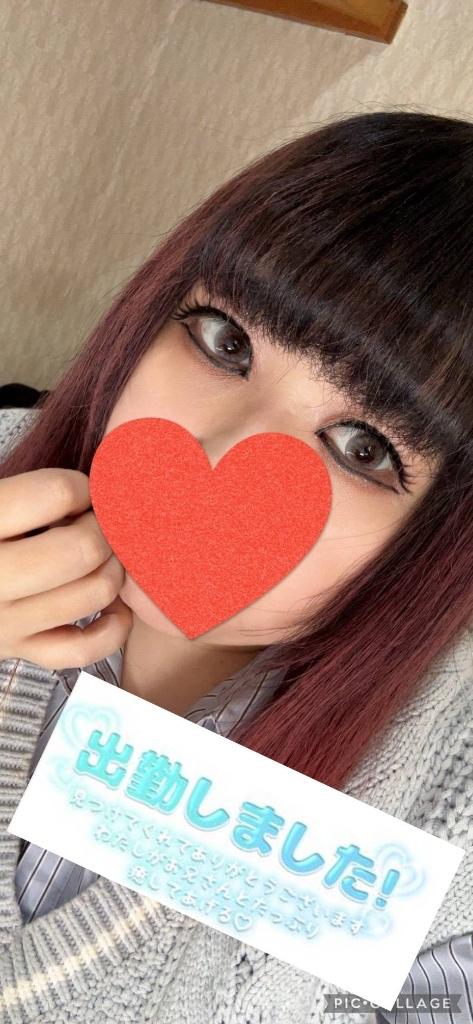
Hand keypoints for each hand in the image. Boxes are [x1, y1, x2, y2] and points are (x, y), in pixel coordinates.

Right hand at [0, 468, 131, 669]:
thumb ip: (24, 492)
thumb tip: (94, 478)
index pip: (54, 493)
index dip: (81, 486)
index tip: (81, 491)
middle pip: (83, 549)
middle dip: (103, 529)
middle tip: (96, 523)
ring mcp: (5, 621)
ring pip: (93, 594)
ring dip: (113, 568)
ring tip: (101, 555)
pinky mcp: (19, 650)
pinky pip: (85, 649)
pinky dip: (113, 627)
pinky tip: (111, 605)